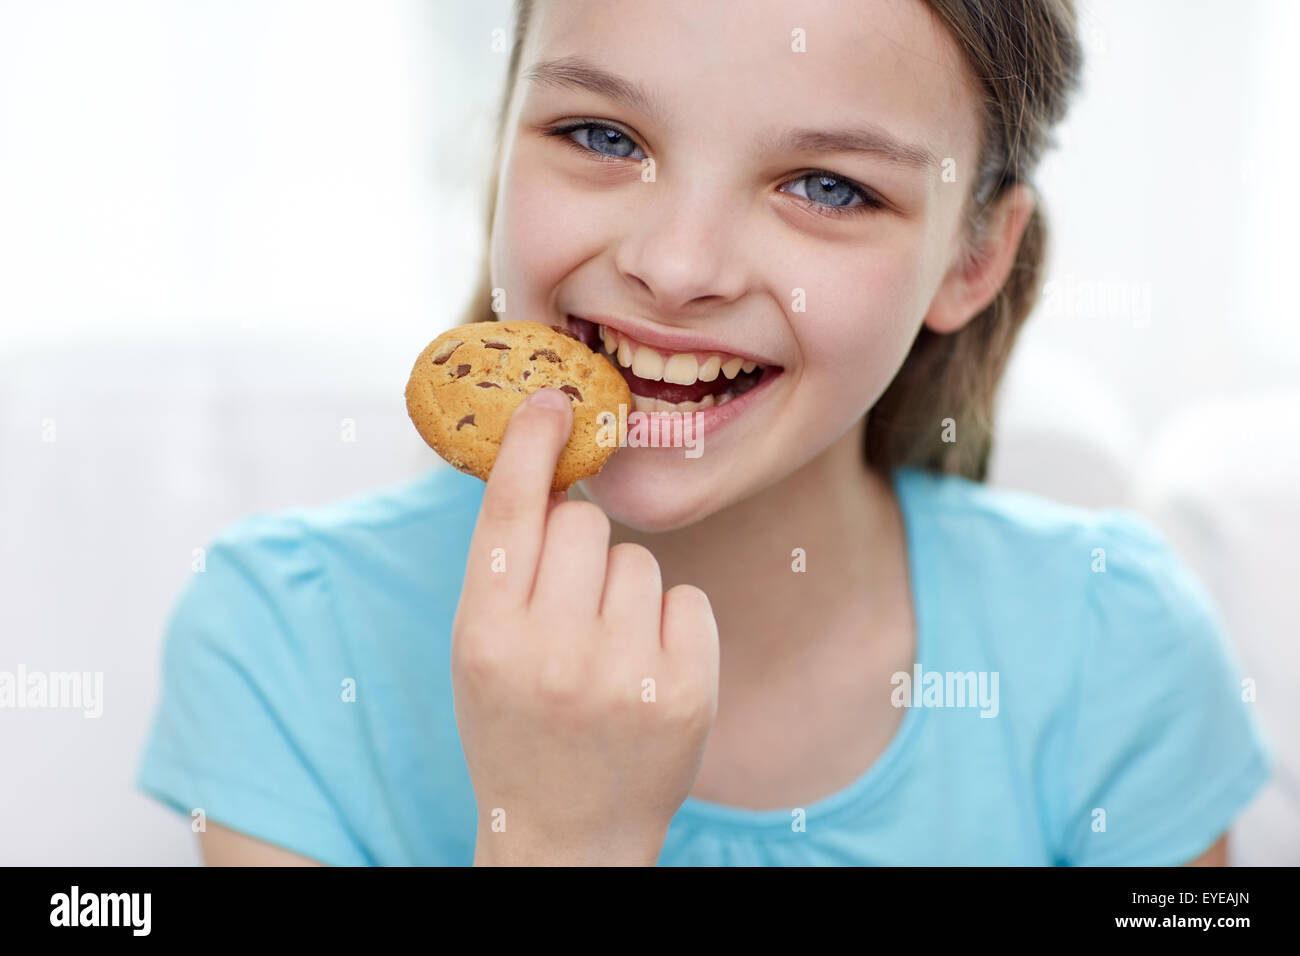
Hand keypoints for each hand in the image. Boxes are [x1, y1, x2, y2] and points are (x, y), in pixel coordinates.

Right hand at [452, 387, 719, 865]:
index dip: (531, 446)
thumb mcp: (479, 651)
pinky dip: (670, 625)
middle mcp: (551, 654)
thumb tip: (551, 469)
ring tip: (605, 654)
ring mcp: (623, 676)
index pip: (510, 513)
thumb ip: (505, 568)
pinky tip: (646, 672)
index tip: (553, 399)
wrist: (566, 834)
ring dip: (624, 591)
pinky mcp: (685, 692)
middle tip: (570, 604)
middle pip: (584, 524)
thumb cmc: (515, 725)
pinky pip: (685, 598)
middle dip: (580, 546)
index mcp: (485, 637)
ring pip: (639, 559)